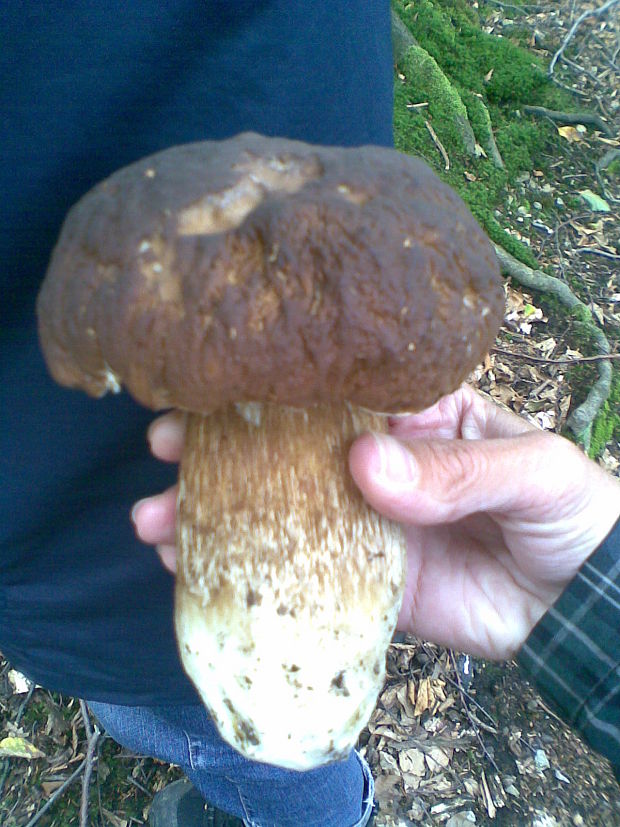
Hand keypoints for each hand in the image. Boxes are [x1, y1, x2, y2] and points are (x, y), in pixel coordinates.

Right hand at [132, 387, 619, 660]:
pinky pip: (303, 582)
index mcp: (416, 417)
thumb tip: (368, 467)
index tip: (212, 392)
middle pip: (288, 453)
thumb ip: (460, 467)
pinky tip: (194, 573)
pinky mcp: (368, 588)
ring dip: (219, 517)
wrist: (588, 608)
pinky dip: (253, 578)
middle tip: (163, 450)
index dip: (272, 391)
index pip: (333, 395)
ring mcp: (368, 528)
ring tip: (155, 521)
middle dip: (224, 452)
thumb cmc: (573, 512)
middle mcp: (381, 466)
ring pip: (281, 517)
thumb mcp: (534, 469)